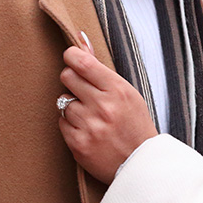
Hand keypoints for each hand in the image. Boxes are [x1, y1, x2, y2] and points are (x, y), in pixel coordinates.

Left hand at [57, 44, 158, 184]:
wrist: (141, 164)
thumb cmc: (134, 123)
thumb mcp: (126, 92)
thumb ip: (99, 68)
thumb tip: (79, 38)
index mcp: (117, 90)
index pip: (81, 61)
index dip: (72, 56)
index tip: (74, 60)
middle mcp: (102, 107)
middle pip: (67, 76)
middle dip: (72, 80)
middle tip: (84, 90)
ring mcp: (89, 126)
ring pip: (63, 101)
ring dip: (73, 106)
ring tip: (91, 116)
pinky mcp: (78, 144)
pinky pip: (61, 122)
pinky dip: (71, 124)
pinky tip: (87, 130)